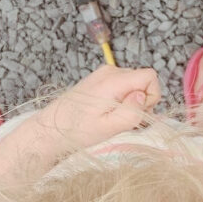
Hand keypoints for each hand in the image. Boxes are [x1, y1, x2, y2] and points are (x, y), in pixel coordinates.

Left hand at [33, 65, 161, 151]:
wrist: (51, 128)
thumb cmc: (77, 130)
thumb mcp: (108, 127)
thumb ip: (130, 112)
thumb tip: (142, 96)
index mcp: (113, 80)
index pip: (150, 76)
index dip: (151, 97)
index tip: (136, 113)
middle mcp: (110, 71)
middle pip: (142, 81)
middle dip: (140, 102)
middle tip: (122, 121)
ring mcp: (104, 74)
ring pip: (134, 85)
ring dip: (130, 103)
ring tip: (113, 119)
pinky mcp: (100, 80)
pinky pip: (123, 87)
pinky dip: (121, 101)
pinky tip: (107, 113)